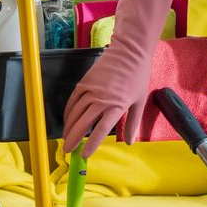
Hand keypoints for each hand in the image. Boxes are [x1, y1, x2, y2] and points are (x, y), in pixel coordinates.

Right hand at [61, 0, 182, 159]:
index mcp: (116, 106)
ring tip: (66, 139)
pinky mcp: (84, 83)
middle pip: (82, 124)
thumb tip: (130, 142)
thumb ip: (133, 123)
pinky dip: (68, 113)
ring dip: (69, 128)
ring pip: (74, 113)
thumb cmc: (138, 76)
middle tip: (68, 151)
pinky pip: (72, 101)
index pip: (100, 130)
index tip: (84, 155)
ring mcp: (90, 90)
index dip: (91, 145)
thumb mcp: (140, 101)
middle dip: (73, 139)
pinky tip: (68, 121)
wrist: (129, 51)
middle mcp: (101, 99)